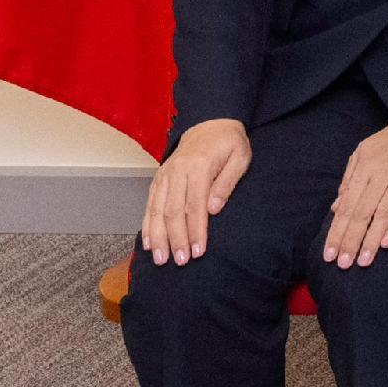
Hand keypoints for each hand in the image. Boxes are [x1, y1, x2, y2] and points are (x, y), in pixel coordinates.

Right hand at [141, 119, 252, 265]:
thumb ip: (226, 183)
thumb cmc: (229, 143)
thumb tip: (214, 209)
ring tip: (161, 259)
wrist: (210, 124)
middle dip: (176, 239)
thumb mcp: (239, 158)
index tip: (198, 252)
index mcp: (197, 167)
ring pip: (157, 211)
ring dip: (158, 237)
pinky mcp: (158, 179)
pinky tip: (148, 243)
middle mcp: (176, 172)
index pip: (195, 206)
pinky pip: (150, 204)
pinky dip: (148, 225)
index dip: (196, 231)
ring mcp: (164, 176)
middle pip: (173, 211)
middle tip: (180, 262)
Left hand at [321, 106, 387, 267]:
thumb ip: (349, 179)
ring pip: (382, 214)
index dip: (337, 232)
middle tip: (343, 264)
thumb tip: (335, 207)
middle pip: (361, 213)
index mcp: (363, 167)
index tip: (329, 253)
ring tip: (363, 261)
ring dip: (371, 240)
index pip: (346, 206)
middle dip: (350, 241)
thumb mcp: (364, 152)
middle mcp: (380, 174)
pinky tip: (386, 243)